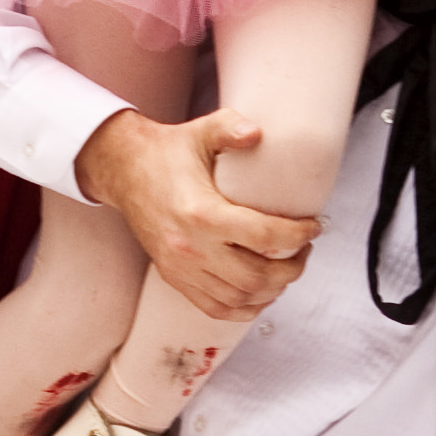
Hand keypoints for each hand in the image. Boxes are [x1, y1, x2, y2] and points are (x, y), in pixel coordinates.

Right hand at [79, 107, 320, 323]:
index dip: (298, 236)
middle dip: (292, 268)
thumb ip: (230, 127)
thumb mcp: (200, 131)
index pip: (264, 236)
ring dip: (272, 289)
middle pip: (257, 277)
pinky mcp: (174, 277)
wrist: (122, 171)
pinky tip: (261, 292)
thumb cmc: (166, 152)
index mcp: (202, 213)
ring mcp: (181, 268)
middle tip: (304, 250)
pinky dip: (244, 307)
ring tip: (286, 267)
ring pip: (240, 298)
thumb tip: (259, 133)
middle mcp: (191, 248)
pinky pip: (215, 308)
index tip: (314, 226)